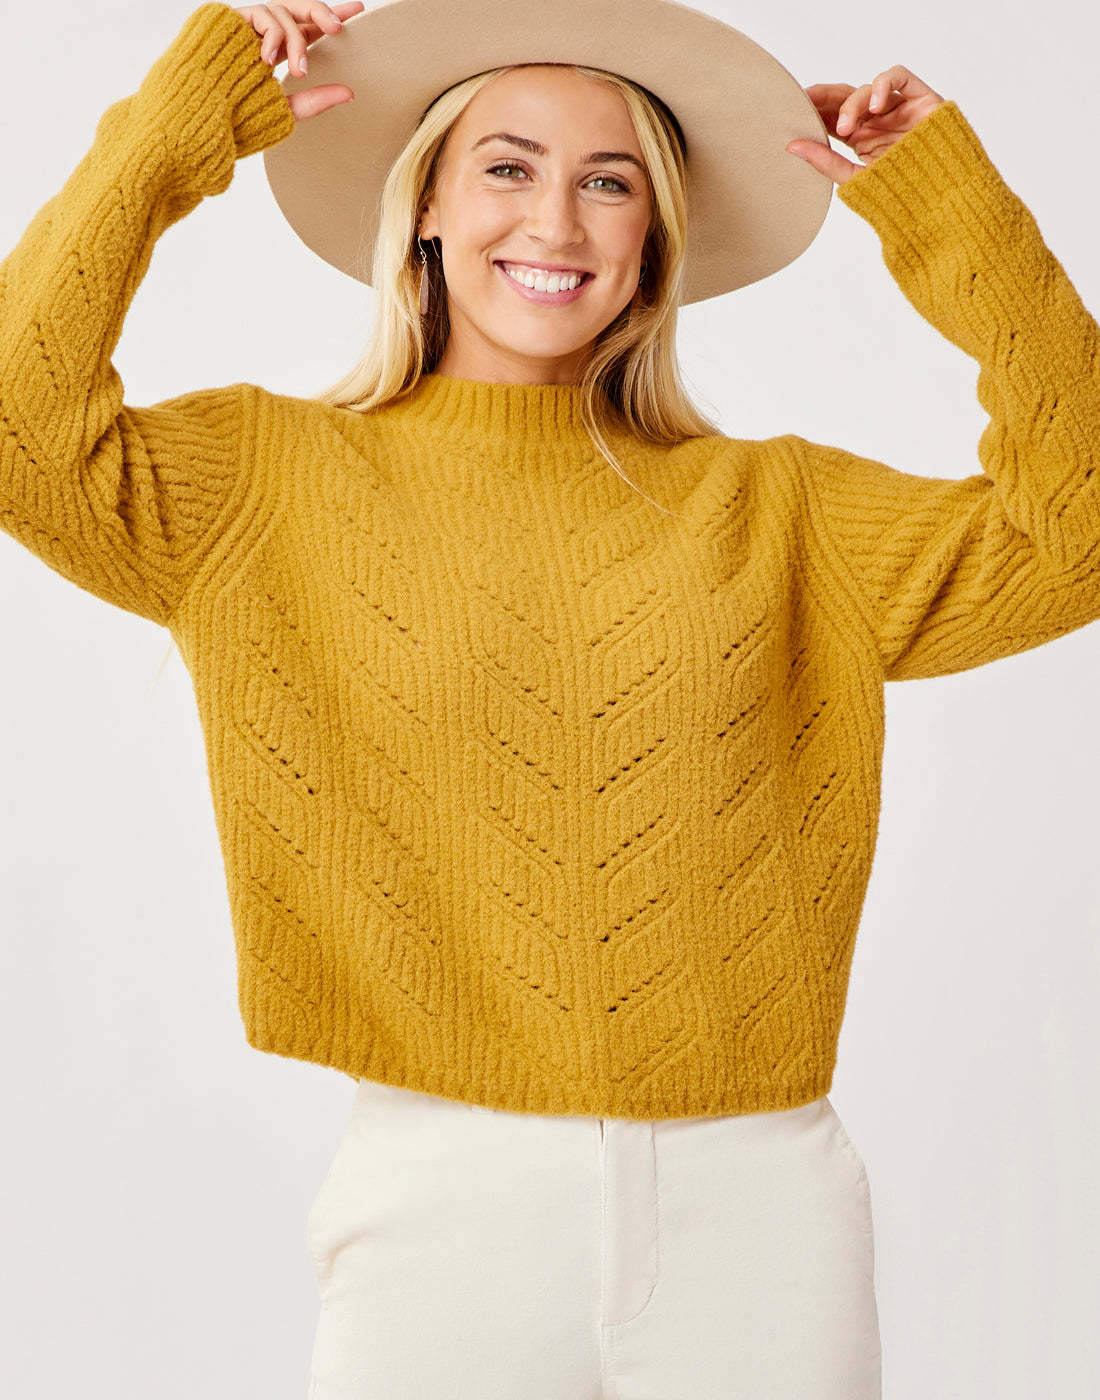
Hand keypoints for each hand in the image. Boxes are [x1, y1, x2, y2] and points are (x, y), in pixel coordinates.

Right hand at [233, 1, 365, 119]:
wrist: (196, 114)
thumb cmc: (235, 118)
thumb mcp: (284, 110)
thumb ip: (315, 101)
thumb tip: (350, 93)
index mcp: (276, 53)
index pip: (307, 29)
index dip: (330, 18)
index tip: (359, 10)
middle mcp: (262, 35)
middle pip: (297, 10)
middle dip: (319, 13)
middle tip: (338, 27)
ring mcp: (246, 26)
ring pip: (282, 12)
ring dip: (296, 39)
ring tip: (298, 70)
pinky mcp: (230, 20)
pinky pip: (260, 14)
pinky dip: (271, 34)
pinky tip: (268, 57)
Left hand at [786, 67, 945, 184]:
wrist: (942, 199)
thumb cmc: (901, 194)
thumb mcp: (854, 179)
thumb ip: (825, 161)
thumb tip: (791, 146)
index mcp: (860, 137)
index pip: (832, 116)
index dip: (814, 109)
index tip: (793, 109)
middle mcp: (877, 120)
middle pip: (846, 97)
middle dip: (826, 97)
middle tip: (808, 101)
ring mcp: (898, 108)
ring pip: (869, 89)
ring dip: (854, 102)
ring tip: (846, 128)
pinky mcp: (920, 98)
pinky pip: (899, 77)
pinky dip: (884, 84)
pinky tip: (877, 107)